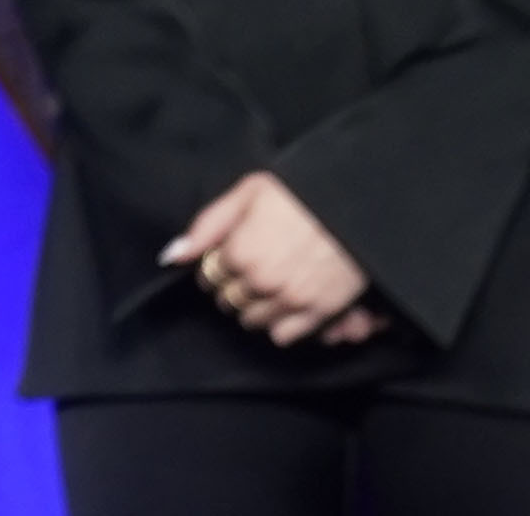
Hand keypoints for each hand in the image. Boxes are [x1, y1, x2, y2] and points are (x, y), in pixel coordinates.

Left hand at [161, 169, 385, 346]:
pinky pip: (283, 336)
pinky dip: (280, 324)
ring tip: (268, 285)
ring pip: (252, 321)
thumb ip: (208, 226)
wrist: (356, 203)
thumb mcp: (247, 193)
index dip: (217, 265)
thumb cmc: (300, 192)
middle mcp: (261, 282)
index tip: (229, 256)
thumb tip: (173, 255)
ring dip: (254, 306)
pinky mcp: (319, 313)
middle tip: (251, 268)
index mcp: (239, 252)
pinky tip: (285, 302)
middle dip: (233, 287)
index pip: (209, 276)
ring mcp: (290, 300)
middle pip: (228, 300)